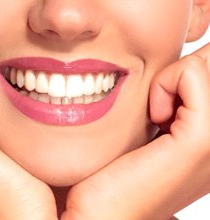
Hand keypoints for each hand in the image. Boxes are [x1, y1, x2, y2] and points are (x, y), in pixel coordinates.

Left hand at [62, 43, 209, 219]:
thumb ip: (178, 99)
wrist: (105, 211)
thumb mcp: (159, 128)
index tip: (163, 109)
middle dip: (181, 76)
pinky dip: (164, 86)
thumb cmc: (123, 171)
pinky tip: (155, 119)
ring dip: (170, 82)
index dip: (184, 77)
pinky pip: (192, 73)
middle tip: (159, 111)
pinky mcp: (203, 139)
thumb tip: (189, 64)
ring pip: (204, 66)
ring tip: (157, 117)